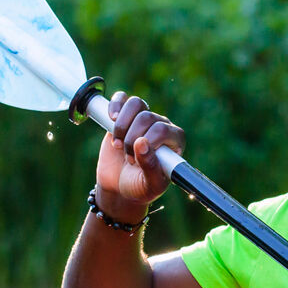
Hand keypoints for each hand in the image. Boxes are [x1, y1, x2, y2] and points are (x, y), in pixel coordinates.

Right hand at [94, 91, 185, 221]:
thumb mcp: (150, 185)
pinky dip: (115, 106)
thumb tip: (142, 143)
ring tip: (118, 145)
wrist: (119, 188)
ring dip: (122, 125)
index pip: (163, 129)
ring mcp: (142, 119)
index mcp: (175, 141)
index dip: (147, 141)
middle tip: (128, 159)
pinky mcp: (124, 116)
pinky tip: (111, 119)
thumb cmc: (140, 187)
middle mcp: (161, 126)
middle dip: (131, 139)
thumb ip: (150, 167)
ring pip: (136, 104)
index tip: (136, 159)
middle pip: (146, 117)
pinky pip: (122, 98)